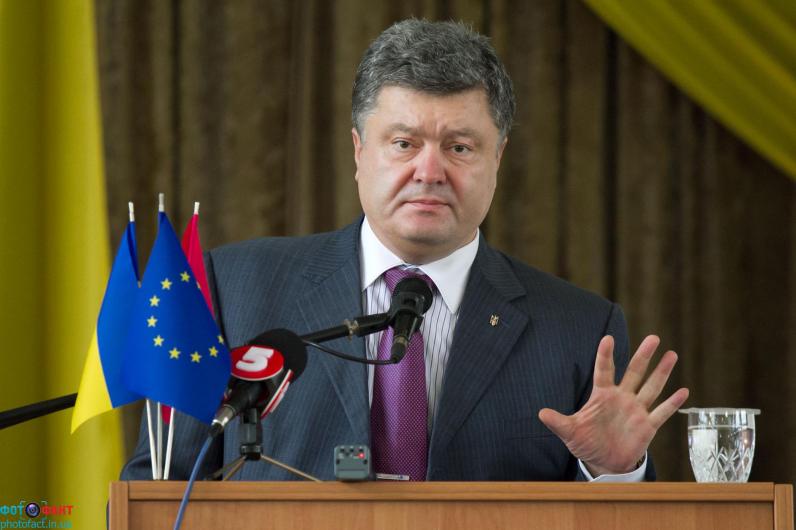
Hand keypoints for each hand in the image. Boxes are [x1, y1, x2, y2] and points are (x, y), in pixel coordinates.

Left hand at [538, 335, 688, 475]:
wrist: (603, 462)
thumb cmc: (586, 442)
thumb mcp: (570, 432)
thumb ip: (558, 422)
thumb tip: (541, 413)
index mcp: (602, 395)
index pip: (604, 370)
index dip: (605, 355)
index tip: (607, 338)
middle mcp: (621, 398)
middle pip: (634, 372)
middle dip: (643, 356)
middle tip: (653, 338)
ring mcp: (636, 410)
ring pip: (651, 387)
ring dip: (662, 372)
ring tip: (672, 354)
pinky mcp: (647, 426)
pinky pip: (661, 412)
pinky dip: (672, 403)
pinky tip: (683, 391)